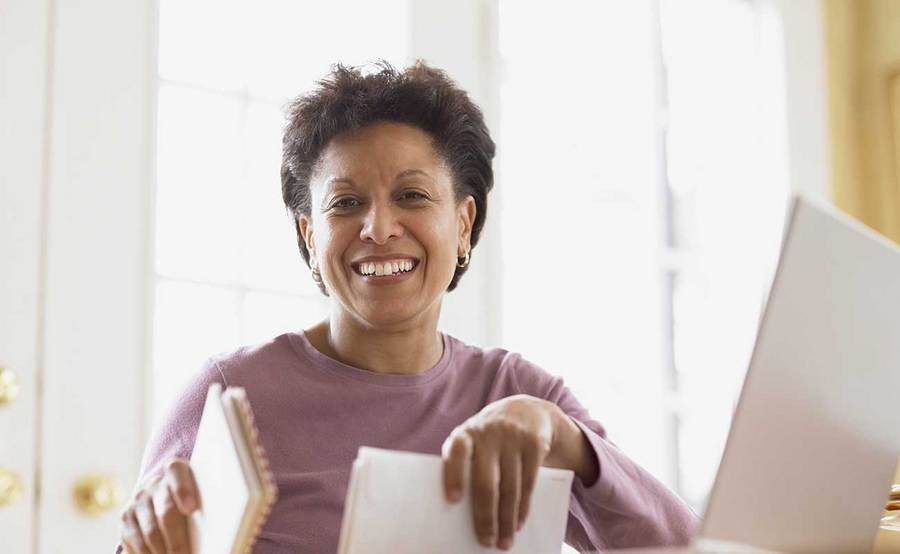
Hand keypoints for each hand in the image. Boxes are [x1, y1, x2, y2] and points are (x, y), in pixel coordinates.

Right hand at [119, 458, 199, 553]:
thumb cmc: (190, 493)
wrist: (159, 489)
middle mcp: (153, 483)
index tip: (191, 508)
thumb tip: (219, 524)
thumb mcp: (198, 488)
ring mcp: (138, 501)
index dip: (183, 490)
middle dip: (177, 540)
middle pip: (166, 511)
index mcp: (175, 469)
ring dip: (163, 551)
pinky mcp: (126, 518)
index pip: (176, 472)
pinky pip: (134, 541)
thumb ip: (204, 501)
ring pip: (150, 531)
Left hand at [441, 394, 597, 550]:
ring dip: (507, 519)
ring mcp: (512, 438)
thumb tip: (458, 512)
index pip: (456, 453)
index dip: (453, 476)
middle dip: (485, 516)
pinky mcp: (534, 444)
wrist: (525, 410)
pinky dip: (523, 508)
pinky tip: (519, 523)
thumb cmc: (488, 438)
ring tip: (504, 541)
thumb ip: (465, 465)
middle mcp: (488, 434)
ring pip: (510, 487)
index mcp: (465, 434)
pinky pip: (529, 483)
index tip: (452, 501)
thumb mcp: (473, 441)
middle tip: (486, 541)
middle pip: (486, 481)